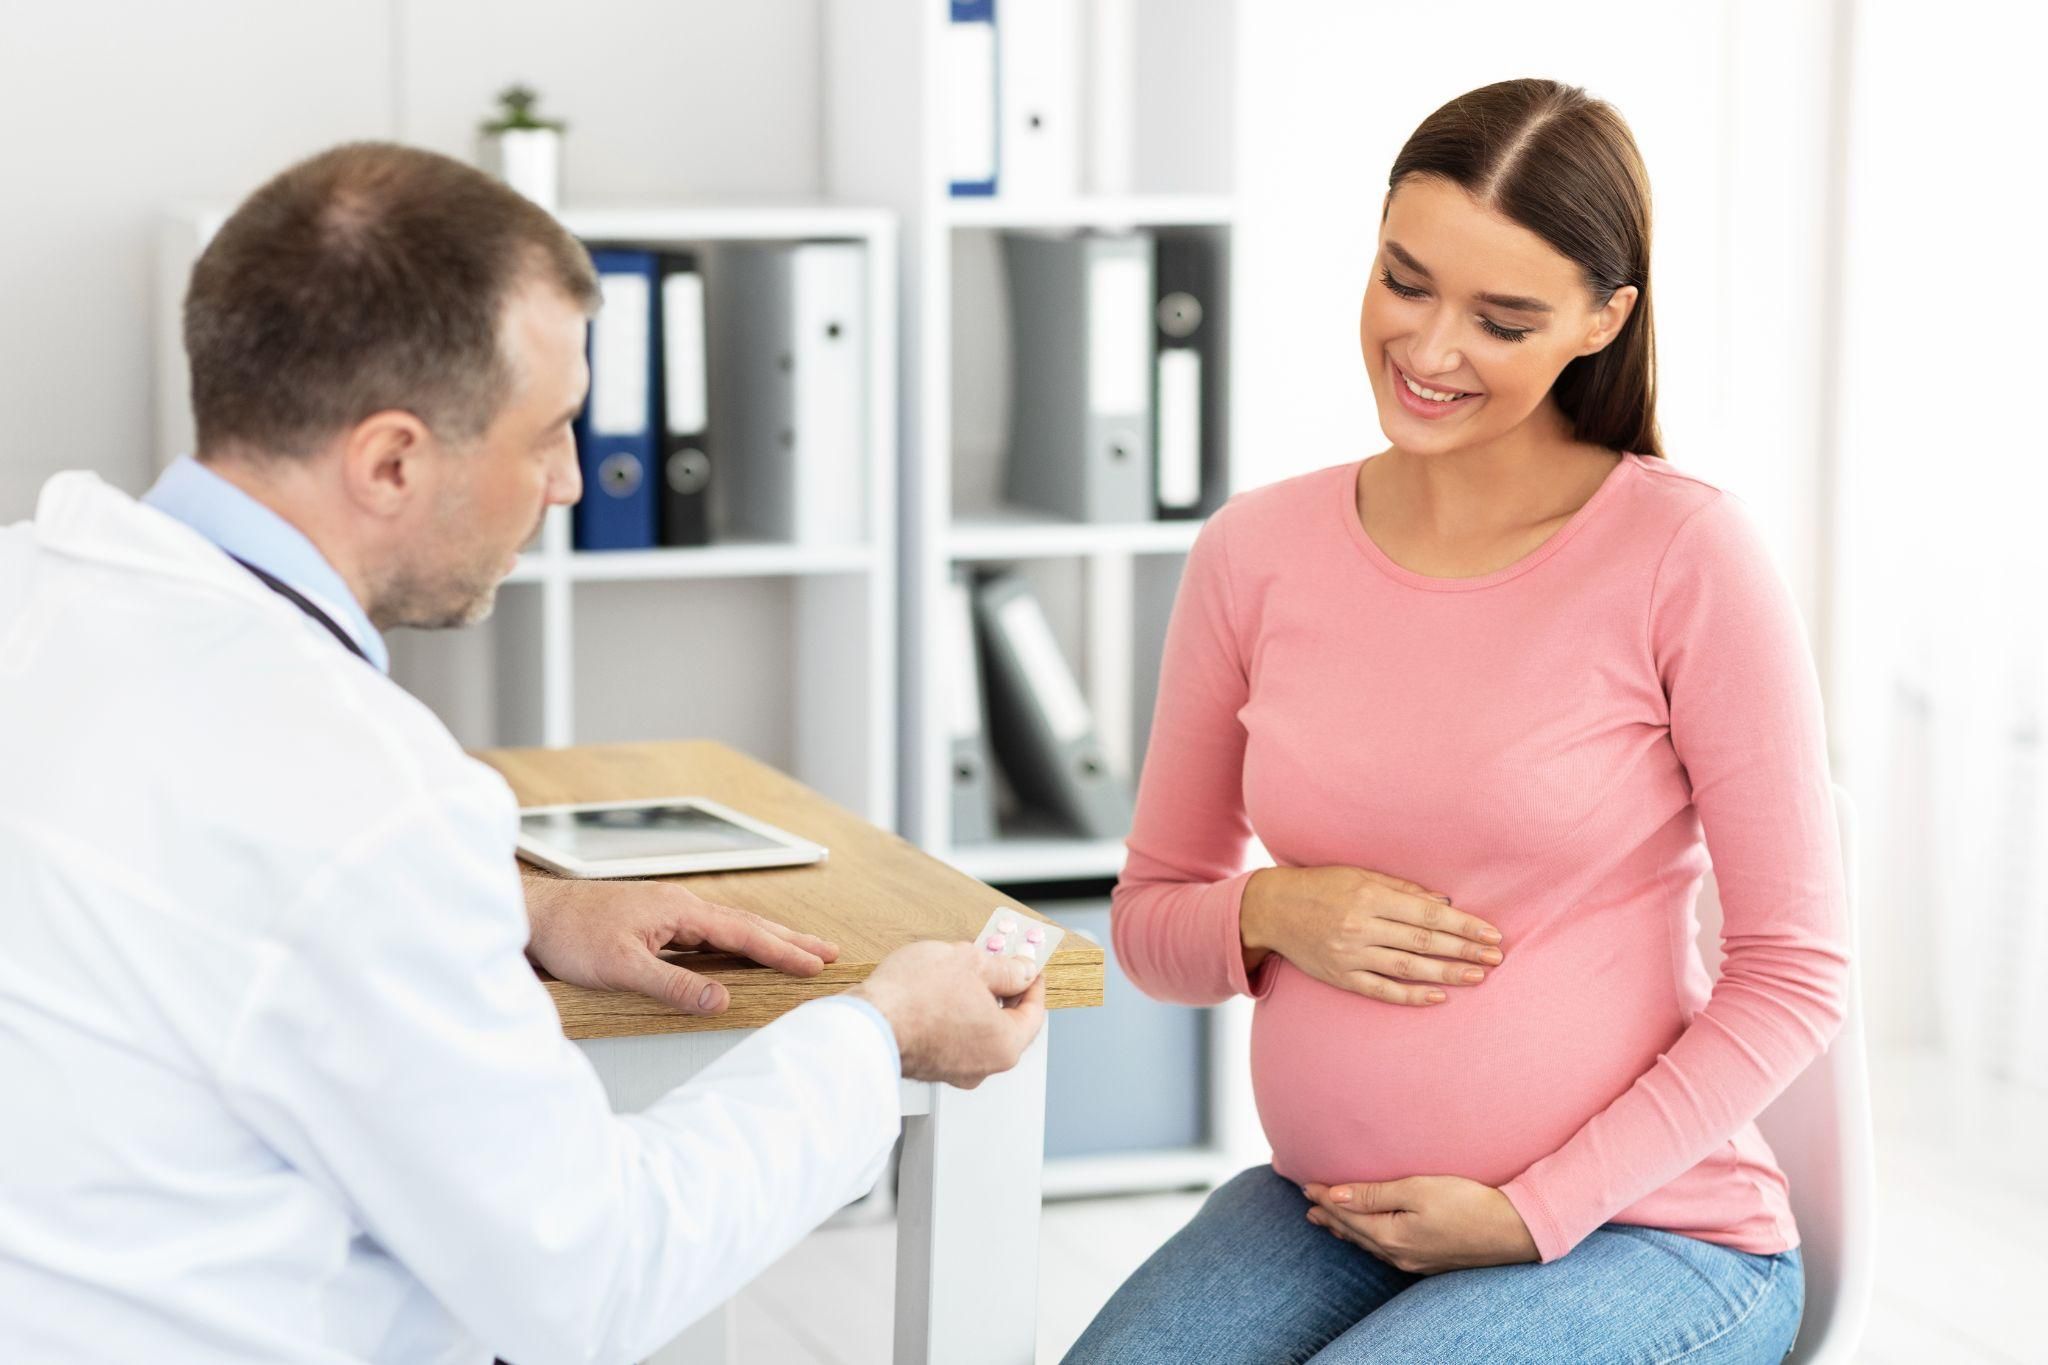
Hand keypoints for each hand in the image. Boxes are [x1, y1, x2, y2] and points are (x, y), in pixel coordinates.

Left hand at [522, 875, 838, 1015]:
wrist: (536, 914)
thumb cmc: (572, 936)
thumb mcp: (622, 968)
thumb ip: (673, 986)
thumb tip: (720, 1001)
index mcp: (680, 910)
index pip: (744, 933)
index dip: (783, 951)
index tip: (816, 965)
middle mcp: (680, 905)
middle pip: (747, 923)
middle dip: (789, 939)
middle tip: (827, 952)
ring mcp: (668, 911)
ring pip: (729, 925)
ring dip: (765, 938)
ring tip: (796, 950)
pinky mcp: (655, 920)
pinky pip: (709, 932)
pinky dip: (736, 941)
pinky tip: (738, 952)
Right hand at [850, 941, 1046, 1088]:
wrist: (864, 1023)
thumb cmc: (914, 997)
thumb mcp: (971, 963)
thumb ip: (1004, 969)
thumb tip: (1022, 971)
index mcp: (1004, 1045)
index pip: (1034, 1014)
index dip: (1033, 983)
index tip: (1029, 966)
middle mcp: (983, 1067)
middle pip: (1005, 1025)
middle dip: (1002, 992)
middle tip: (995, 963)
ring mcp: (953, 1071)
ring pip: (976, 1032)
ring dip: (974, 1003)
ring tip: (960, 972)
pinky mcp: (928, 1067)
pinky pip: (951, 1038)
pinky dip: (951, 1017)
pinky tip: (937, 993)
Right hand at [1240, 866, 1504, 1006]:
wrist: (1273, 910)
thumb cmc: (1322, 885)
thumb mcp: (1359, 874)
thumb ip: (1402, 888)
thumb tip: (1445, 902)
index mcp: (1369, 895)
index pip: (1427, 913)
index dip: (1462, 925)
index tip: (1491, 934)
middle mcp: (1360, 926)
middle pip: (1422, 941)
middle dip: (1463, 950)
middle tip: (1495, 958)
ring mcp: (1350, 954)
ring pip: (1407, 968)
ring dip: (1446, 973)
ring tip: (1477, 977)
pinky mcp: (1340, 976)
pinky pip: (1381, 990)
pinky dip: (1411, 996)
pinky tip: (1438, 997)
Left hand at [1301, 1176, 1539, 1273]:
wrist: (1512, 1230)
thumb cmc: (1466, 1203)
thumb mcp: (1417, 1189)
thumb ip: (1374, 1194)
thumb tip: (1335, 1196)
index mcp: (1391, 1237)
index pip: (1347, 1216)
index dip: (1325, 1199)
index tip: (1306, 1184)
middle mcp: (1399, 1255)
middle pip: (1354, 1233)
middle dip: (1330, 1217)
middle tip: (1308, 1205)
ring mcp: (1414, 1261)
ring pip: (1368, 1244)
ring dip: (1346, 1230)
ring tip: (1327, 1220)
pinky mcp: (1428, 1261)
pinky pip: (1385, 1250)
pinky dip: (1368, 1239)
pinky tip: (1368, 1235)